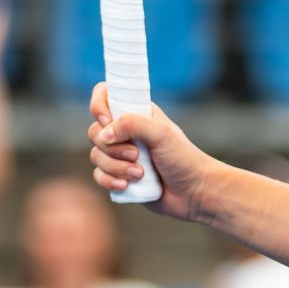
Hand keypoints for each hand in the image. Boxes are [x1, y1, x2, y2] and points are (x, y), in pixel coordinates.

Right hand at [87, 82, 218, 219]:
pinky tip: (126, 186)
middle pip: (95, 131)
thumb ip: (132, 124)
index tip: (107, 121)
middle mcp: (126, 131)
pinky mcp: (119, 175)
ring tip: (140, 174)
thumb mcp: (161, 134)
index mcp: (137, 113)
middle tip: (137, 155)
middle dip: (112, 147)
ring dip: (116, 167)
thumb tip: (104, 133)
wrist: (193, 192)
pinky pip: (99, 175)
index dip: (98, 106)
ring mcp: (121, 154)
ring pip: (96, 156)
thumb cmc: (183, 158)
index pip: (105, 95)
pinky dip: (110, 181)